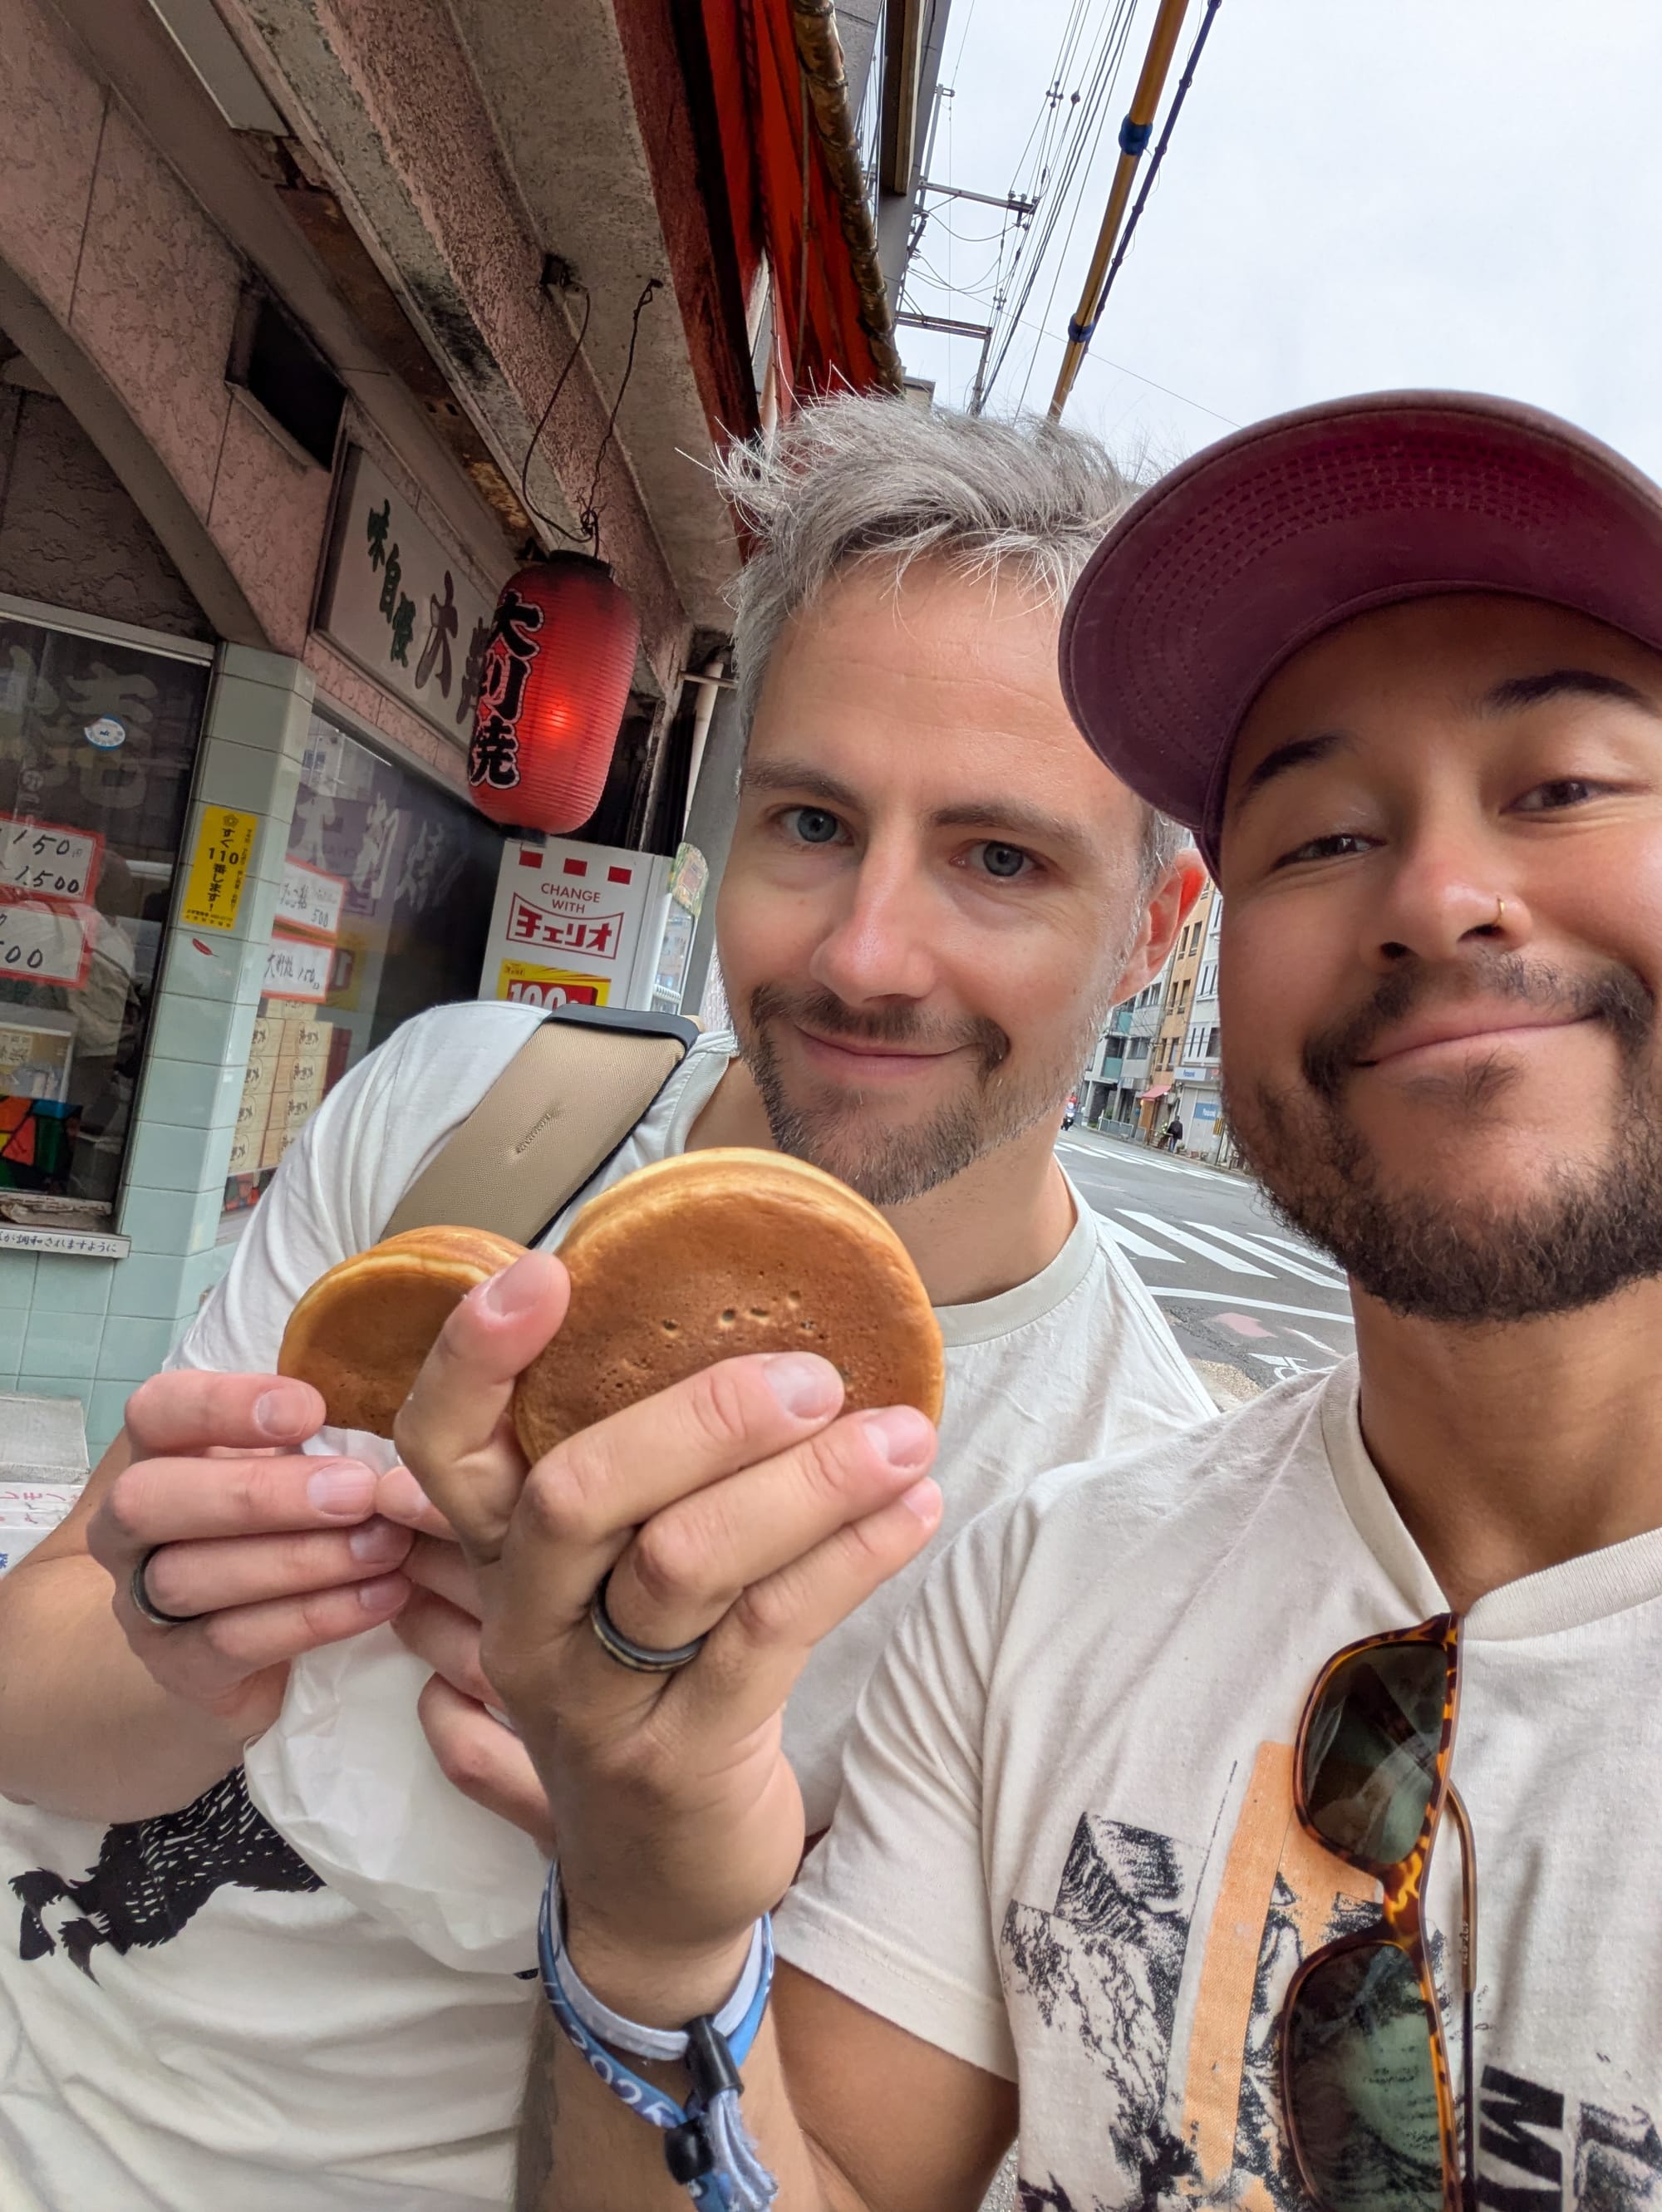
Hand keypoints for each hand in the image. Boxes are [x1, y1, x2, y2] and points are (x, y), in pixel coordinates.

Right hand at [86, 1371, 413, 1742]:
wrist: (231, 1637)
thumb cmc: (277, 1523)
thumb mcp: (285, 1464)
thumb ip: (315, 1436)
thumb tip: (402, 1404)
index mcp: (156, 1455)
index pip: (155, 1411)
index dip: (221, 1405)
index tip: (311, 1409)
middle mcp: (129, 1527)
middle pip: (151, 1499)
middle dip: (259, 1493)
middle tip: (357, 1491)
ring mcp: (143, 1603)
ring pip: (191, 1577)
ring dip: (299, 1560)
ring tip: (386, 1546)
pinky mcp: (181, 1668)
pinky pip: (234, 1643)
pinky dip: (315, 1617)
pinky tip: (383, 1596)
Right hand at [393, 1251, 942, 2022]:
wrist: (656, 1891)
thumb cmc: (643, 1691)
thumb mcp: (600, 1591)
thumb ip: (633, 1479)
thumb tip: (742, 1325)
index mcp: (498, 1560)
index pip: (445, 1447)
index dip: (478, 1356)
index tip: (550, 1269)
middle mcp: (527, 1625)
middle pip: (577, 1493)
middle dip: (699, 1418)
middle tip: (813, 1376)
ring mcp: (596, 1702)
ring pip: (685, 1562)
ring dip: (807, 1484)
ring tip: (903, 1435)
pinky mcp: (684, 1758)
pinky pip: (771, 1632)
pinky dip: (851, 1556)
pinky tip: (915, 1511)